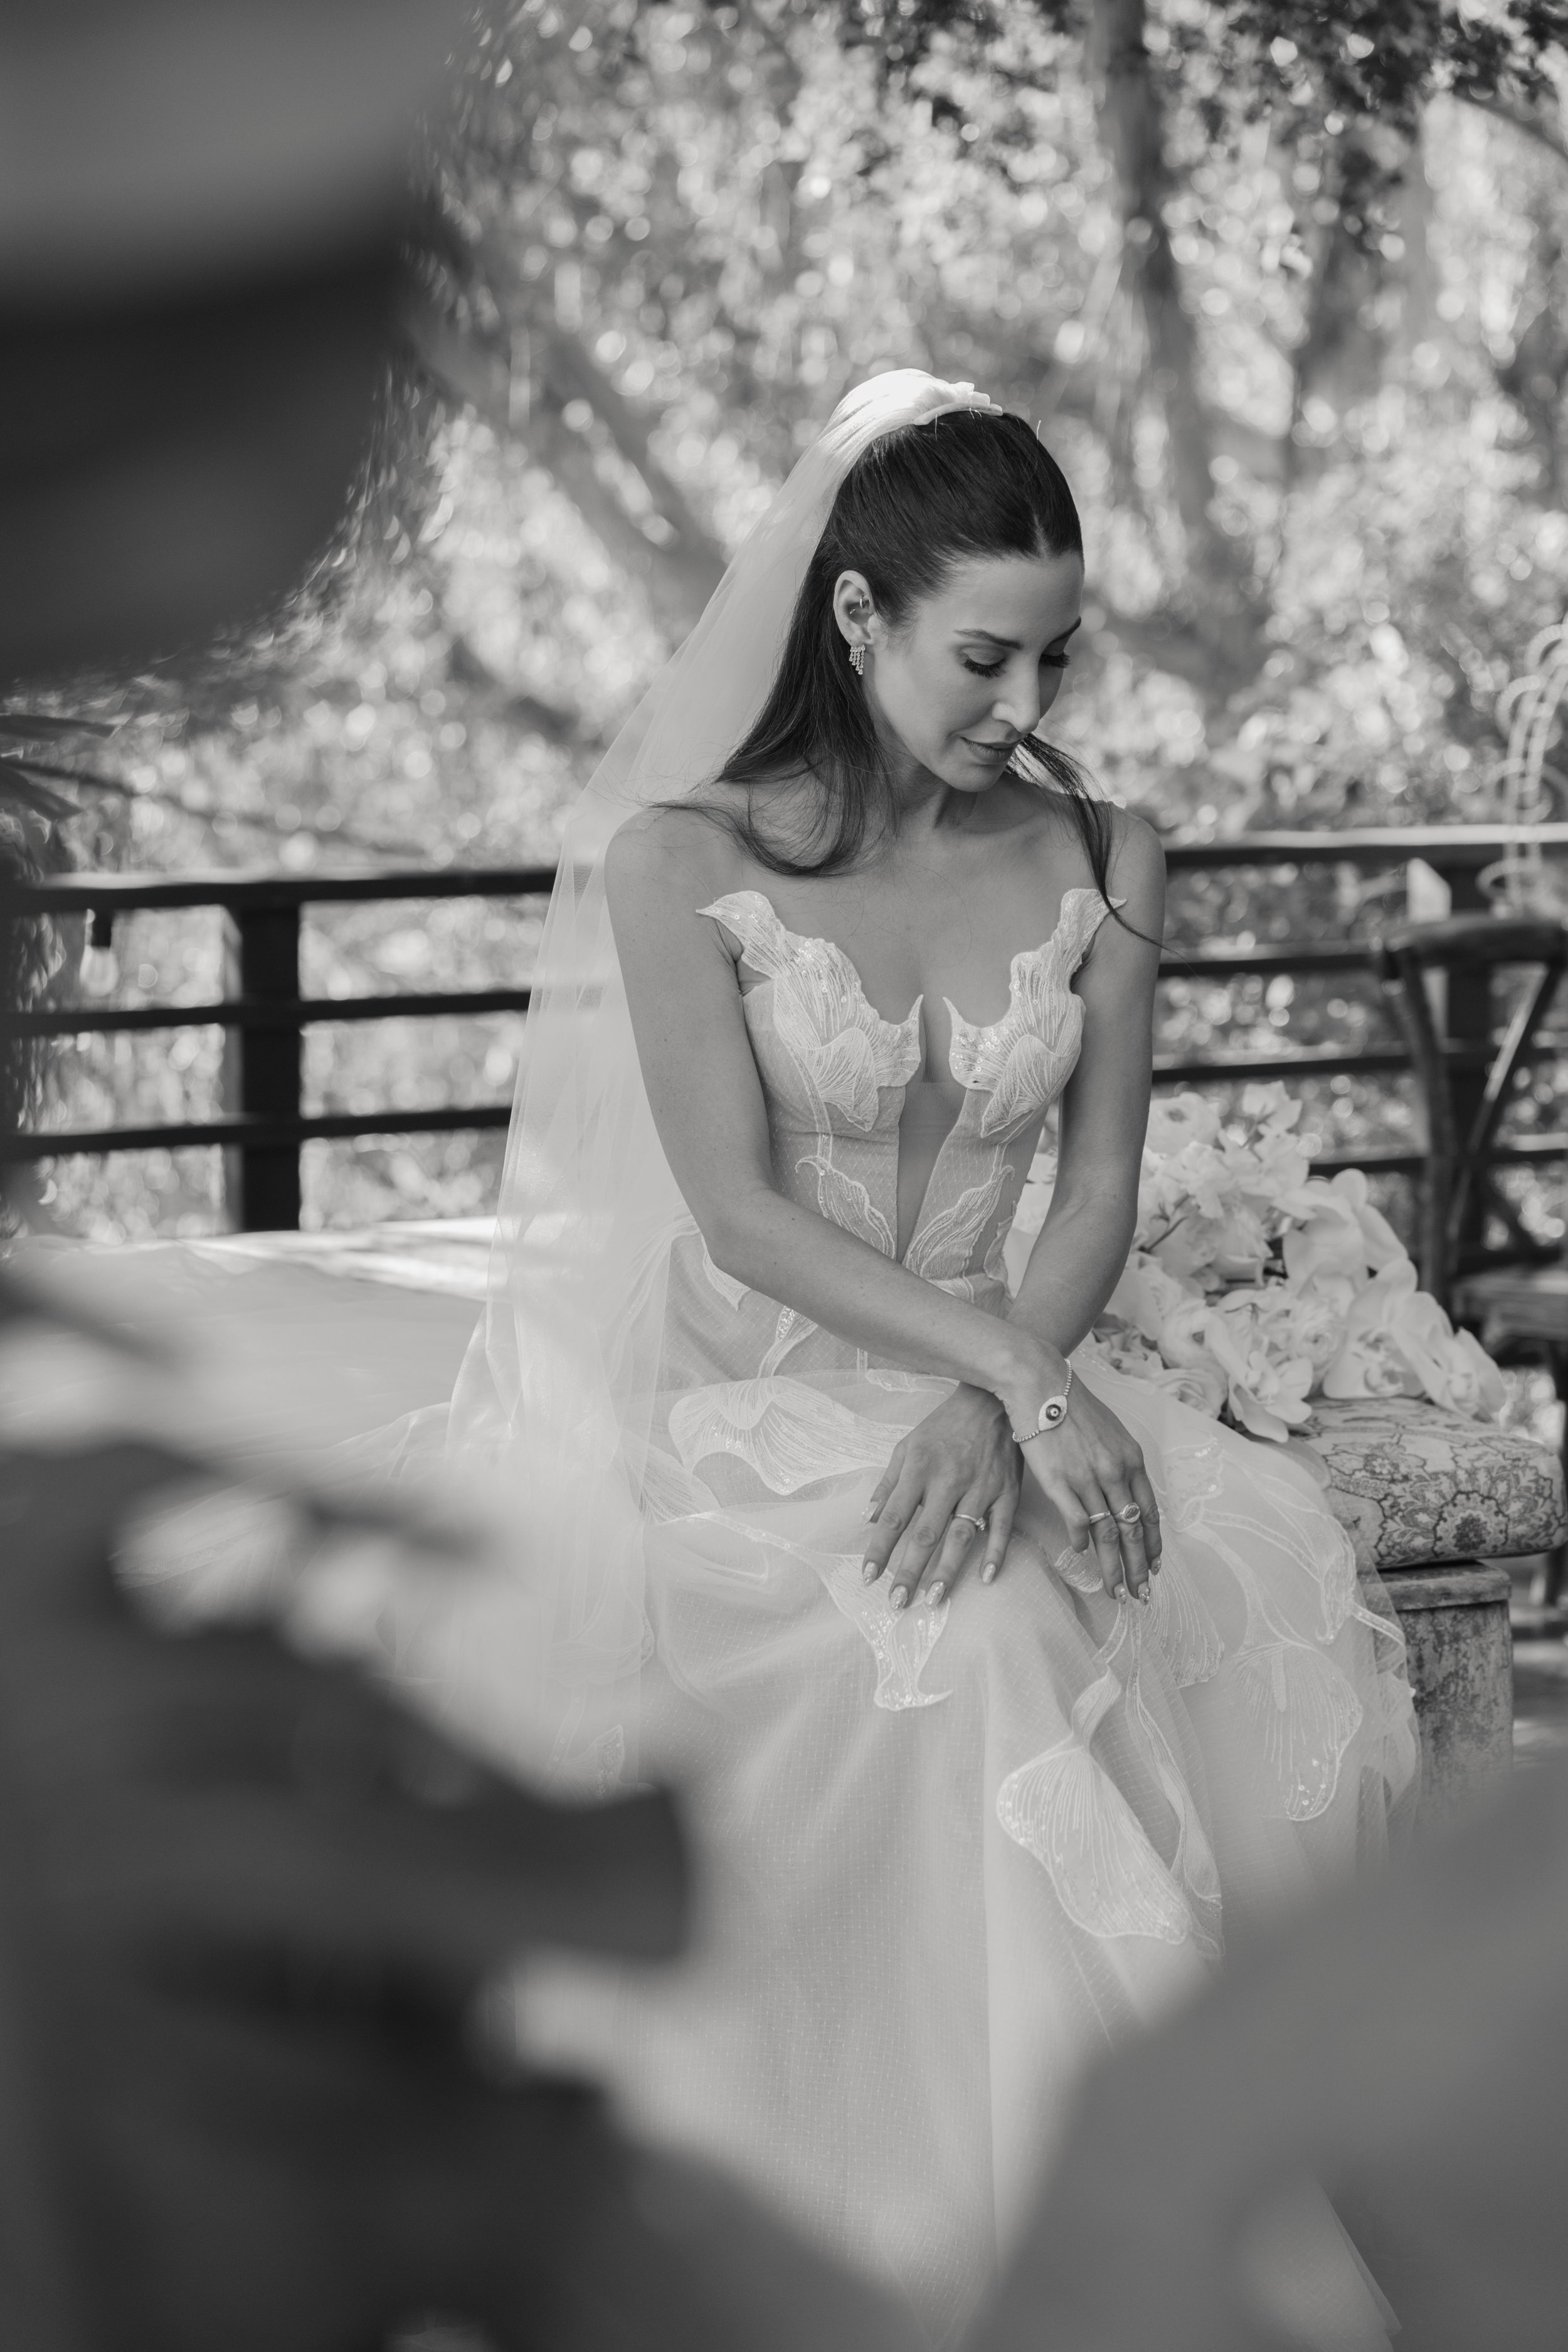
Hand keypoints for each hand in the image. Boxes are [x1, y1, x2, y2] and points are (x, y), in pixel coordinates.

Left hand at [861, 1384, 1021, 1610]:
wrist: (992, 1400)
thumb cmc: (945, 1426)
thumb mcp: (908, 1445)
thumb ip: (888, 1483)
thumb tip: (867, 1517)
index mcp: (919, 1469)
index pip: (893, 1516)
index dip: (879, 1549)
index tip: (868, 1577)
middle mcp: (947, 1481)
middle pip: (925, 1533)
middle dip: (909, 1570)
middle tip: (897, 1603)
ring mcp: (980, 1487)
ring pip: (961, 1535)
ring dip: (947, 1569)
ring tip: (934, 1599)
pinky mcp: (1007, 1491)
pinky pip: (1000, 1527)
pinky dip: (995, 1552)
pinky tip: (986, 1577)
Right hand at [1001, 1344, 1161, 1602]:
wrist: (1040, 1383)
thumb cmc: (1073, 1406)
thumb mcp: (1111, 1432)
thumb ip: (1120, 1463)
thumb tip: (1125, 1492)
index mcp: (1131, 1460)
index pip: (1149, 1514)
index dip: (1152, 1545)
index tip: (1154, 1569)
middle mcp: (1115, 1472)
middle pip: (1133, 1531)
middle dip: (1138, 1568)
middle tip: (1141, 1596)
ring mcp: (1088, 1478)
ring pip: (1108, 1534)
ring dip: (1113, 1567)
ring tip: (1116, 1591)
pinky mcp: (1059, 1481)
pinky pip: (1075, 1521)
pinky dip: (1080, 1541)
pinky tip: (1081, 1555)